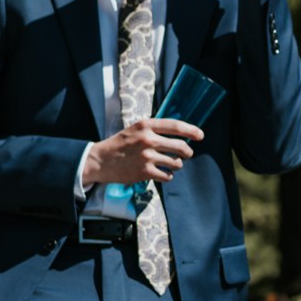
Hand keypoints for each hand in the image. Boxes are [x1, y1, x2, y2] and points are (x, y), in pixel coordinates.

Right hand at [82, 117, 203, 184]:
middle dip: (187, 152)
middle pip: (181, 146)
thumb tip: (181, 132)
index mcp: (146, 125)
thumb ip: (155, 129)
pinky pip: (168, 175)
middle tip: (186, 154)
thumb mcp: (136, 129)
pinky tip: (161, 172)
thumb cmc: (120, 144)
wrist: (100, 161)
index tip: (200, 135)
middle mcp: (148, 139)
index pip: (176, 126)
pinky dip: (168, 175)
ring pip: (176, 162)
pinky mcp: (144, 172)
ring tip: (170, 163)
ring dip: (176, 164)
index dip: (192, 131)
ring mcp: (147, 156)